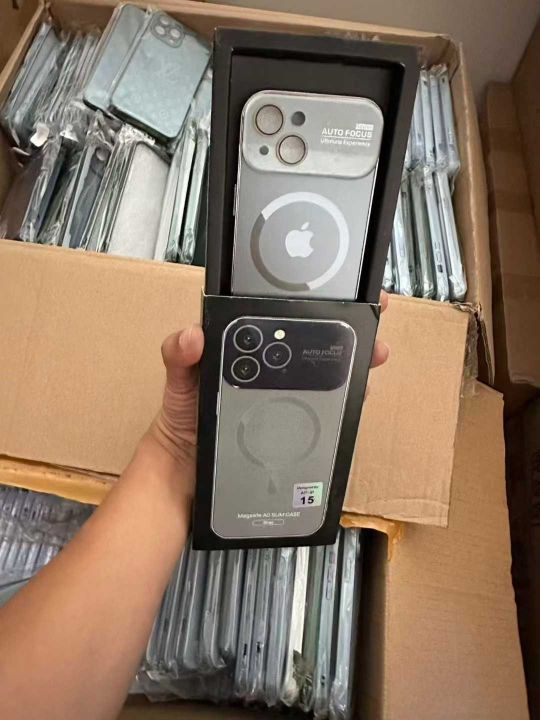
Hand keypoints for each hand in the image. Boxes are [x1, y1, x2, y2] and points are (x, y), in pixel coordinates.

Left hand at [145, 291, 388, 481]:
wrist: (189, 468)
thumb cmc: (184, 416)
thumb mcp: (179, 380)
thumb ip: (178, 356)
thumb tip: (193, 336)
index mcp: (246, 344)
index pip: (282, 311)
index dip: (313, 296)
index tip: (342, 286)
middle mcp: (272, 364)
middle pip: (315, 337)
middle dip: (349, 324)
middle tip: (374, 318)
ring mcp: (287, 391)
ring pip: (327, 367)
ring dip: (354, 357)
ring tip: (375, 352)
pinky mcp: (296, 419)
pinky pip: (326, 403)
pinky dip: (346, 395)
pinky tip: (361, 391)